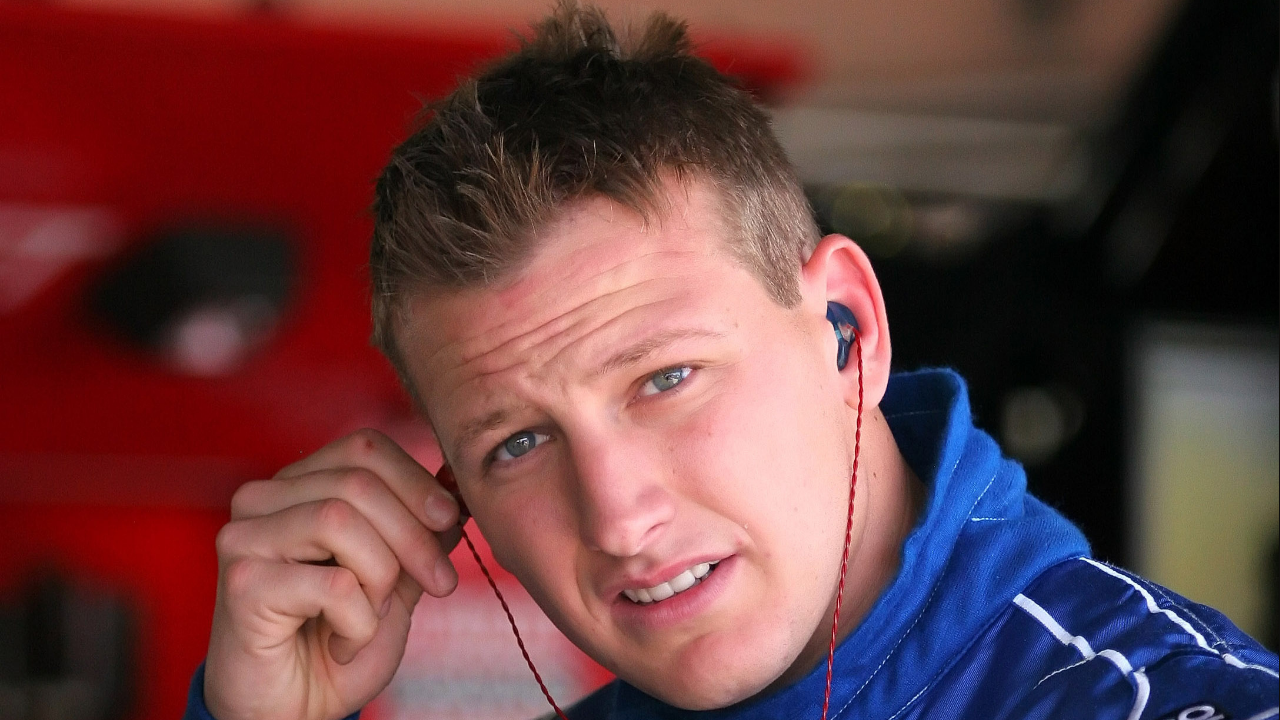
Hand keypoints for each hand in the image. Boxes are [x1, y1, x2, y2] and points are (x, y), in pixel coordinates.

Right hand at [204, 429, 461, 719]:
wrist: (292, 709)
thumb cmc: (335, 640)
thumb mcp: (395, 577)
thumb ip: (419, 529)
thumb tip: (457, 486)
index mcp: (298, 486)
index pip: (364, 447)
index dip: (416, 481)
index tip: (451, 521)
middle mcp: (262, 501)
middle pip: (358, 482)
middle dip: (414, 536)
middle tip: (439, 583)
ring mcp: (244, 538)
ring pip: (340, 522)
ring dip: (381, 579)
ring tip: (374, 615)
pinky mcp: (242, 584)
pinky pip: (333, 583)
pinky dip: (359, 622)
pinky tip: (342, 642)